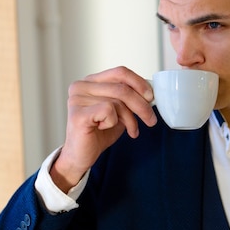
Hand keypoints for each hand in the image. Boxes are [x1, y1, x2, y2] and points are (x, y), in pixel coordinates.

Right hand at [51, 66, 156, 190]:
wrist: (81, 156)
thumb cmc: (100, 133)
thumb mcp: (120, 111)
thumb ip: (129, 98)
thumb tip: (151, 93)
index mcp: (91, 81)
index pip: (120, 72)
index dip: (139, 83)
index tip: (151, 97)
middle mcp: (81, 86)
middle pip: (122, 88)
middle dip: (142, 105)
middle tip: (151, 120)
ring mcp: (77, 99)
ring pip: (118, 101)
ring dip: (130, 119)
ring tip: (131, 130)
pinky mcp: (78, 114)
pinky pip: (108, 111)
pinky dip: (113, 122)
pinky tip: (104, 128)